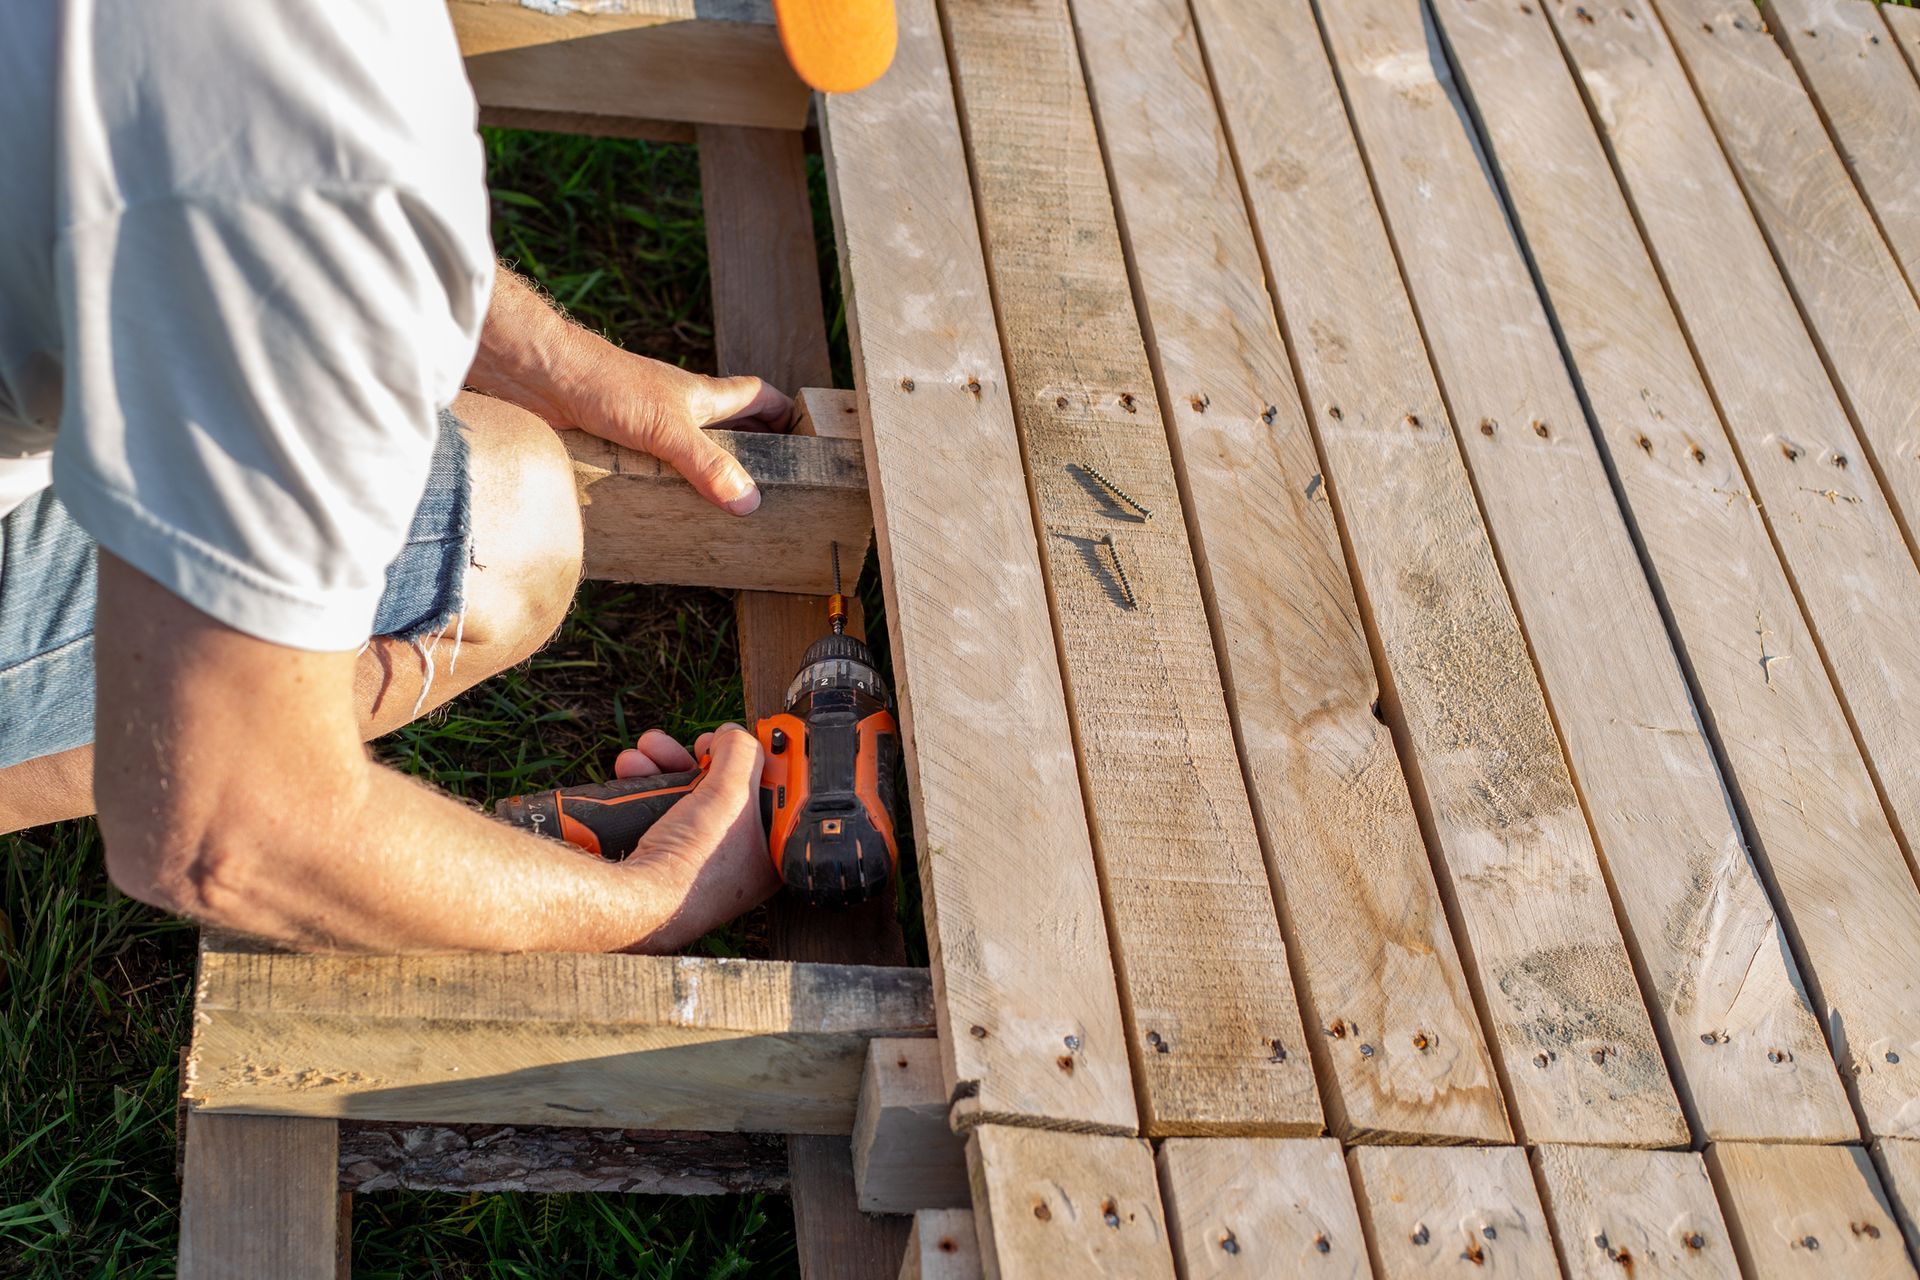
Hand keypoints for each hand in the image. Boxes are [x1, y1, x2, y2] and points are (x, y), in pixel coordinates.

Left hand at [559, 343, 792, 515]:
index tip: (804, 436)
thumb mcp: (668, 428)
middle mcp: (678, 409)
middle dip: (750, 450)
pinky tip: (666, 511)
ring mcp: (648, 426)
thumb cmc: (608, 384)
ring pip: (690, 449)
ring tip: (723, 510)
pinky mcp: (618, 442)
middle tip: (769, 486)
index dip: (782, 411)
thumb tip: (749, 501)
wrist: (542, 376)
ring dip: (706, 474)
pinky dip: (666, 486)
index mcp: (701, 397)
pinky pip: (653, 467)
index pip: (756, 396)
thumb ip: (707, 465)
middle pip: (727, 425)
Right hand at [614, 724, 779, 949]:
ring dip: (663, 764)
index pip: (778, 794)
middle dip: (701, 758)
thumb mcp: (731, 793)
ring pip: (687, 793)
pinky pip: (660, 807)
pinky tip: (631, 769)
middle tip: (698, 745)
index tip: (750, 741)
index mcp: (771, 850)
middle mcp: (737, 855)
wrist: (632, 900)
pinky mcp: (662, 852)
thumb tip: (732, 735)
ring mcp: (697, 855)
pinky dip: (644, 784)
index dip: (763, 761)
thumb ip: (741, 752)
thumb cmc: (694, 862)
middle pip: (727, 788)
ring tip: (647, 752)